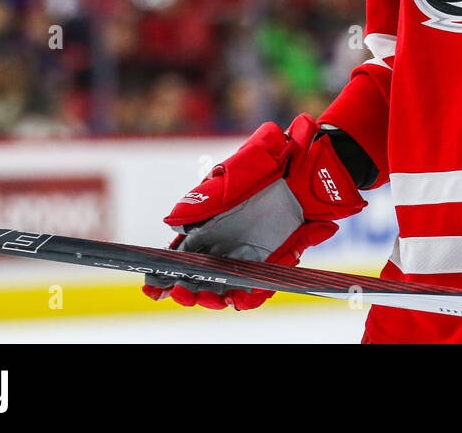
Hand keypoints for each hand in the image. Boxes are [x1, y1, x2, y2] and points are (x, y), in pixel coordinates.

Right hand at [142, 113, 365, 309]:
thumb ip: (204, 200)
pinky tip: (240, 298)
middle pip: (199, 276)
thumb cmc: (266, 163)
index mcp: (208, 225)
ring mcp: (249, 254)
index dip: (165, 273)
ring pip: (225, 285)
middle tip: (182, 293)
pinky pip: (258, 285)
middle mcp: (225, 243)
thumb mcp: (232, 176)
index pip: (181, 255)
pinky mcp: (273, 260)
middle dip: (187, 289)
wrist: (308, 166)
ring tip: (210, 298)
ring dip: (213, 296)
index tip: (153, 286)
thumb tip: (172, 222)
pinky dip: (249, 295)